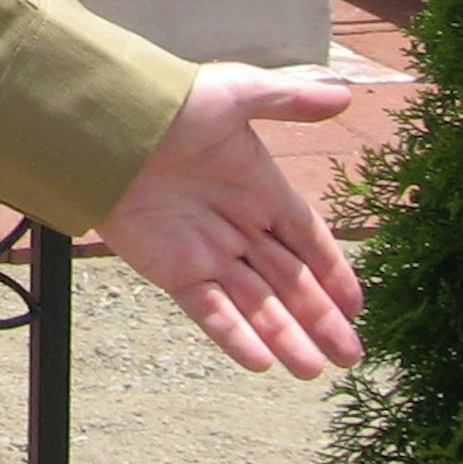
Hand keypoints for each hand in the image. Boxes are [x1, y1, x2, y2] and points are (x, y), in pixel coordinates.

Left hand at [93, 62, 365, 377]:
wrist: (104, 125)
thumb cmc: (168, 102)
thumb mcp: (234, 93)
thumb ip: (288, 100)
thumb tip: (343, 96)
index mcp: (259, 188)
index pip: (307, 238)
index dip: (333, 270)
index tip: (358, 306)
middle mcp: (238, 225)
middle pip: (288, 281)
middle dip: (320, 318)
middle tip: (351, 356)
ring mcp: (205, 250)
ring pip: (254, 303)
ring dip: (284, 336)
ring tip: (313, 370)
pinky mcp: (172, 269)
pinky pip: (210, 310)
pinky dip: (234, 336)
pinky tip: (262, 362)